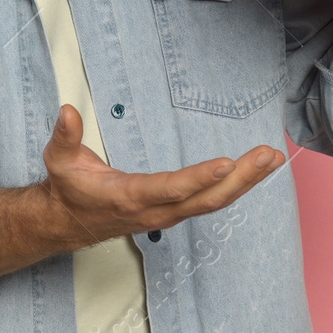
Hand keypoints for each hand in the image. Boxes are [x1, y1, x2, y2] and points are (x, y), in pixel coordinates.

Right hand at [38, 104, 281, 244]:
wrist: (68, 222)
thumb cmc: (68, 188)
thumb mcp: (59, 160)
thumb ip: (64, 136)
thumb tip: (67, 111)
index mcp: (130, 197)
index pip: (170, 189)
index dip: (199, 178)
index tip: (226, 164)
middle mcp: (155, 210)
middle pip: (206, 199)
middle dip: (240, 178)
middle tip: (267, 155)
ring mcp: (168, 214)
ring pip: (214, 203)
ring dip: (247, 182)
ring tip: (273, 159)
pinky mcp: (175, 212)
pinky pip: (211, 202)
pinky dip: (237, 187)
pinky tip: (256, 171)